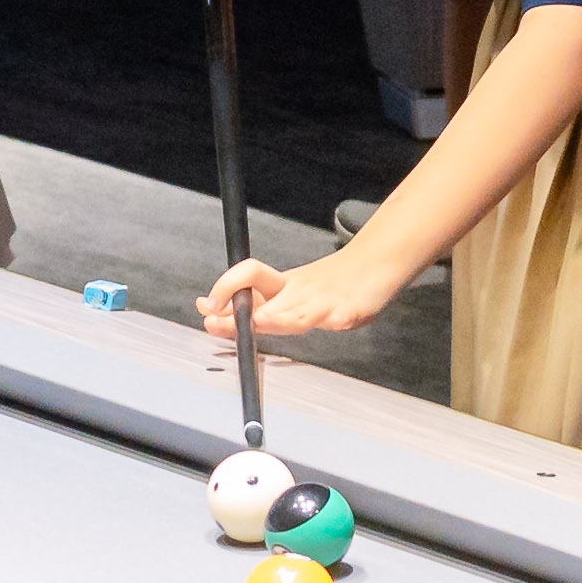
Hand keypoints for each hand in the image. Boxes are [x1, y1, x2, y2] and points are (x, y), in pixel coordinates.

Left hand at [193, 245, 399, 346]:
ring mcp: (326, 301)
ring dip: (282, 317)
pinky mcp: (352, 309)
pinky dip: (339, 318)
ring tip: (264, 320)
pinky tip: (336, 321)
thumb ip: (257, 302)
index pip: (249, 277)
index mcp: (284, 285)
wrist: (376, 261)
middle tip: (217, 320)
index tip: (205, 305)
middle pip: (268, 297)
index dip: (226, 287)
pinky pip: (343, 316)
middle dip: (242, 315)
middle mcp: (300, 291)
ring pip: (300, 312)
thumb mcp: (292, 289)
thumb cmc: (332, 281)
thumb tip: (210, 308)